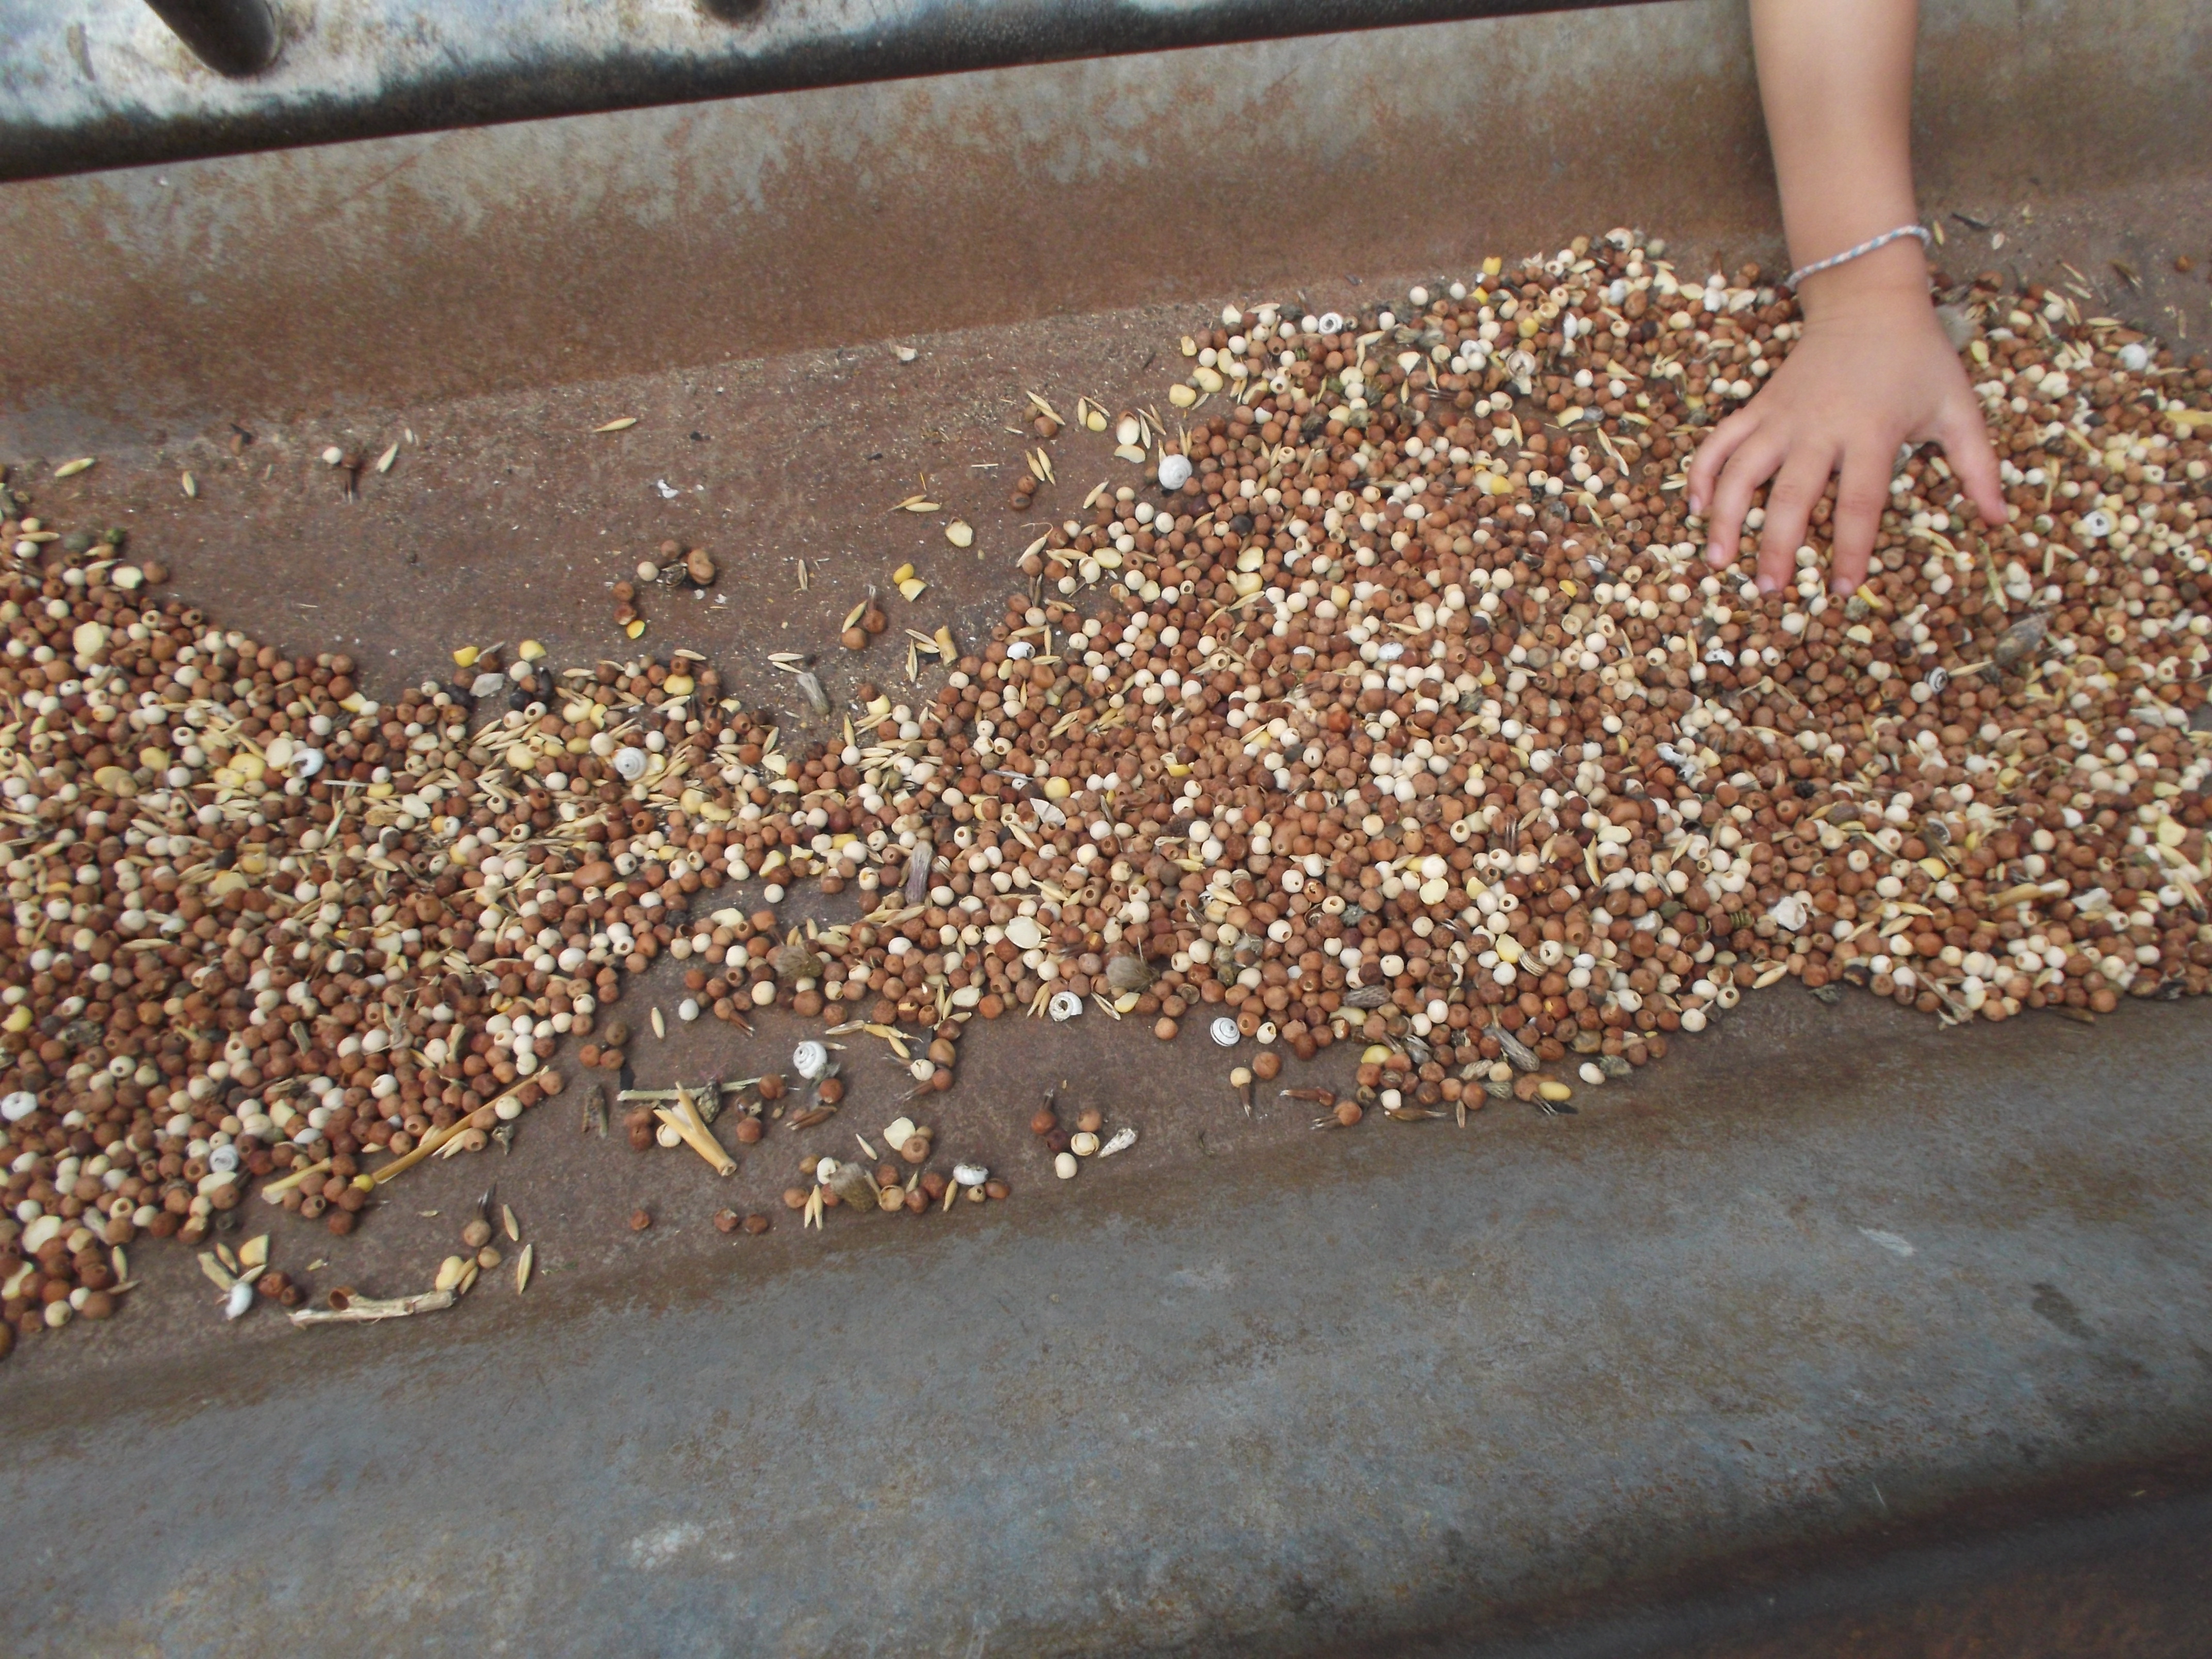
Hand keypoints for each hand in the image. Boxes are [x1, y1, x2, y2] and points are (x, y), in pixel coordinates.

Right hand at [1686, 242, 2005, 595]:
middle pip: (1790, 496)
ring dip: (1725, 519)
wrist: (1868, 300)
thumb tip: (2000, 519)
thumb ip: (1979, 464)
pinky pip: (1720, 442)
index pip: (1859, 503)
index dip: (1852, 550)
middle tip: (1770, 589)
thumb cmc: (1918, 358)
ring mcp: (1783, 416)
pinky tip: (1696, 508)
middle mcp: (1819, 427)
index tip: (1845, 589)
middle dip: (1777, 546)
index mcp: (1871, 432)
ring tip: (1719, 562)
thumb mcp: (1958, 407)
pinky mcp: (1759, 406)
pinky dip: (1702, 474)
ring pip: (1742, 472)